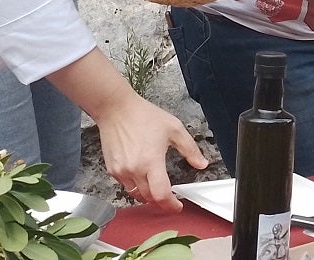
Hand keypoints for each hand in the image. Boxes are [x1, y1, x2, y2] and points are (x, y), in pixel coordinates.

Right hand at [94, 94, 208, 211]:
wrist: (116, 108)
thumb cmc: (143, 116)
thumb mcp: (174, 128)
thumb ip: (190, 149)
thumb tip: (202, 164)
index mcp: (151, 161)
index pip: (161, 195)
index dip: (171, 205)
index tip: (177, 206)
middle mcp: (134, 170)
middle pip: (149, 198)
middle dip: (161, 199)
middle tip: (169, 194)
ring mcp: (121, 171)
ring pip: (136, 194)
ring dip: (147, 194)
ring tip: (155, 184)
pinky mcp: (112, 169)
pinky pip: (126, 185)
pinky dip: (135, 185)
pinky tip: (141, 174)